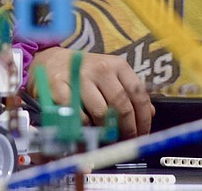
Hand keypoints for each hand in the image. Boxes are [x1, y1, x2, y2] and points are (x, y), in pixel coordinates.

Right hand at [29, 47, 153, 137]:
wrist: (52, 61)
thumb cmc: (85, 71)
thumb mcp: (110, 75)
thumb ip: (129, 91)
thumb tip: (150, 112)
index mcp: (117, 65)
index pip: (138, 93)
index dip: (143, 118)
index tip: (143, 133)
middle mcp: (100, 69)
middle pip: (121, 104)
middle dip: (127, 128)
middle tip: (126, 141)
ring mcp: (79, 77)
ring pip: (100, 112)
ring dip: (105, 131)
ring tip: (106, 138)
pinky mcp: (59, 87)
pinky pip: (77, 115)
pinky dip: (83, 128)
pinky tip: (86, 131)